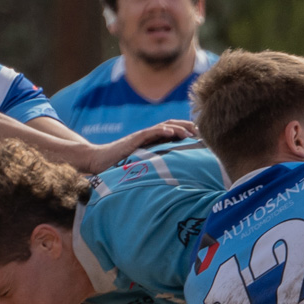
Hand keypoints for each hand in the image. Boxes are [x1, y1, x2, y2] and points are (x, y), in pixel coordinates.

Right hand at [78, 122, 196, 172]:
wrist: (99, 161)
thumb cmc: (120, 166)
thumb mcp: (143, 166)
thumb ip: (156, 166)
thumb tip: (174, 178)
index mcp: (154, 141)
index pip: (175, 132)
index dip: (190, 132)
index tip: (204, 138)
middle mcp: (149, 136)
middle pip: (173, 125)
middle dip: (189, 127)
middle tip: (203, 133)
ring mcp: (142, 137)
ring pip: (164, 127)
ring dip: (179, 128)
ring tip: (192, 132)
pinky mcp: (133, 140)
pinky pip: (149, 133)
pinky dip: (161, 131)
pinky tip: (171, 132)